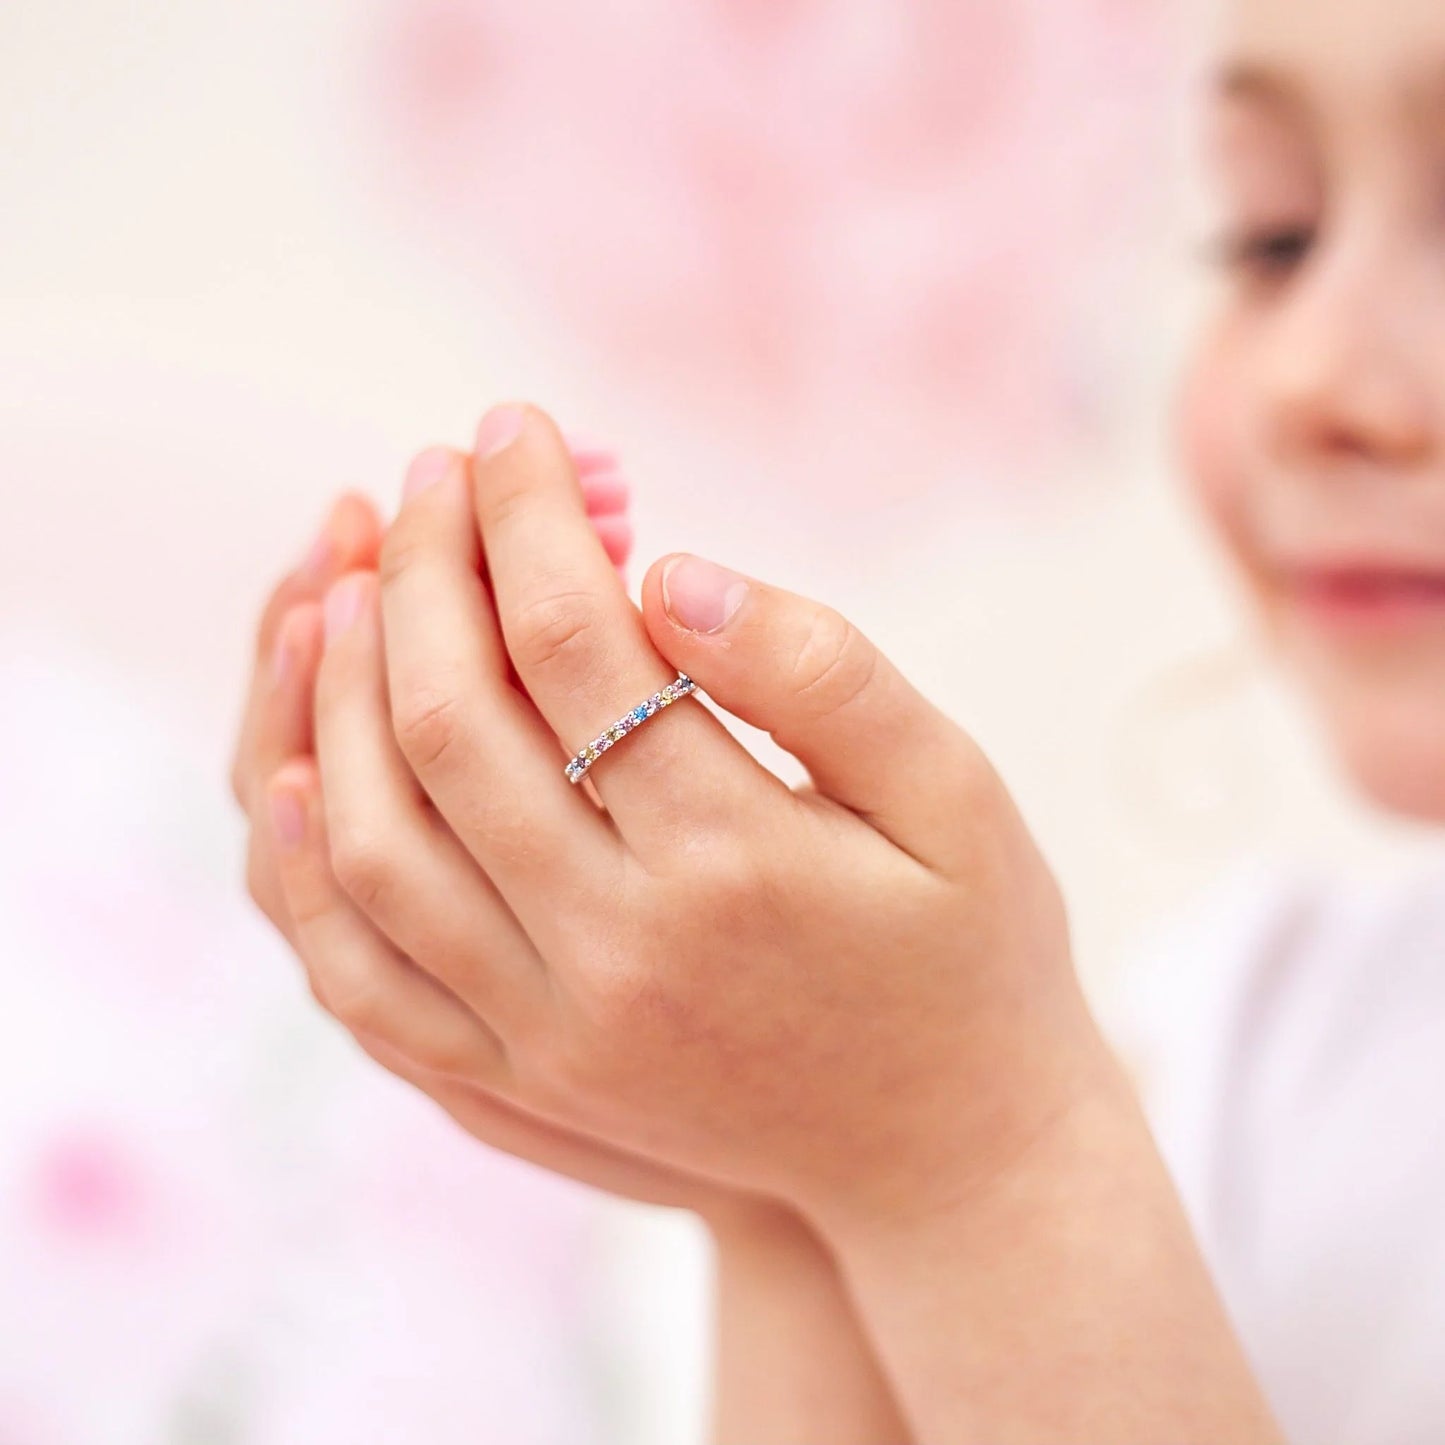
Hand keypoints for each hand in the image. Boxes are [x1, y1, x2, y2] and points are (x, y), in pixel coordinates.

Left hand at [264, 402, 1110, 1235]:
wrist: (951, 1151)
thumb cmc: (970, 949)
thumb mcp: (954, 790)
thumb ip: (819, 669)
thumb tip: (670, 569)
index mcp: (736, 858)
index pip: (575, 640)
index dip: (528, 514)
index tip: (512, 427)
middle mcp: (621, 951)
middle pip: (453, 721)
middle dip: (424, 568)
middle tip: (429, 474)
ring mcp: (554, 1028)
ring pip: (379, 839)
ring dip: (343, 689)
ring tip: (352, 579)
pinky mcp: (522, 1077)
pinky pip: (365, 975)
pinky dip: (315, 865)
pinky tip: (303, 769)